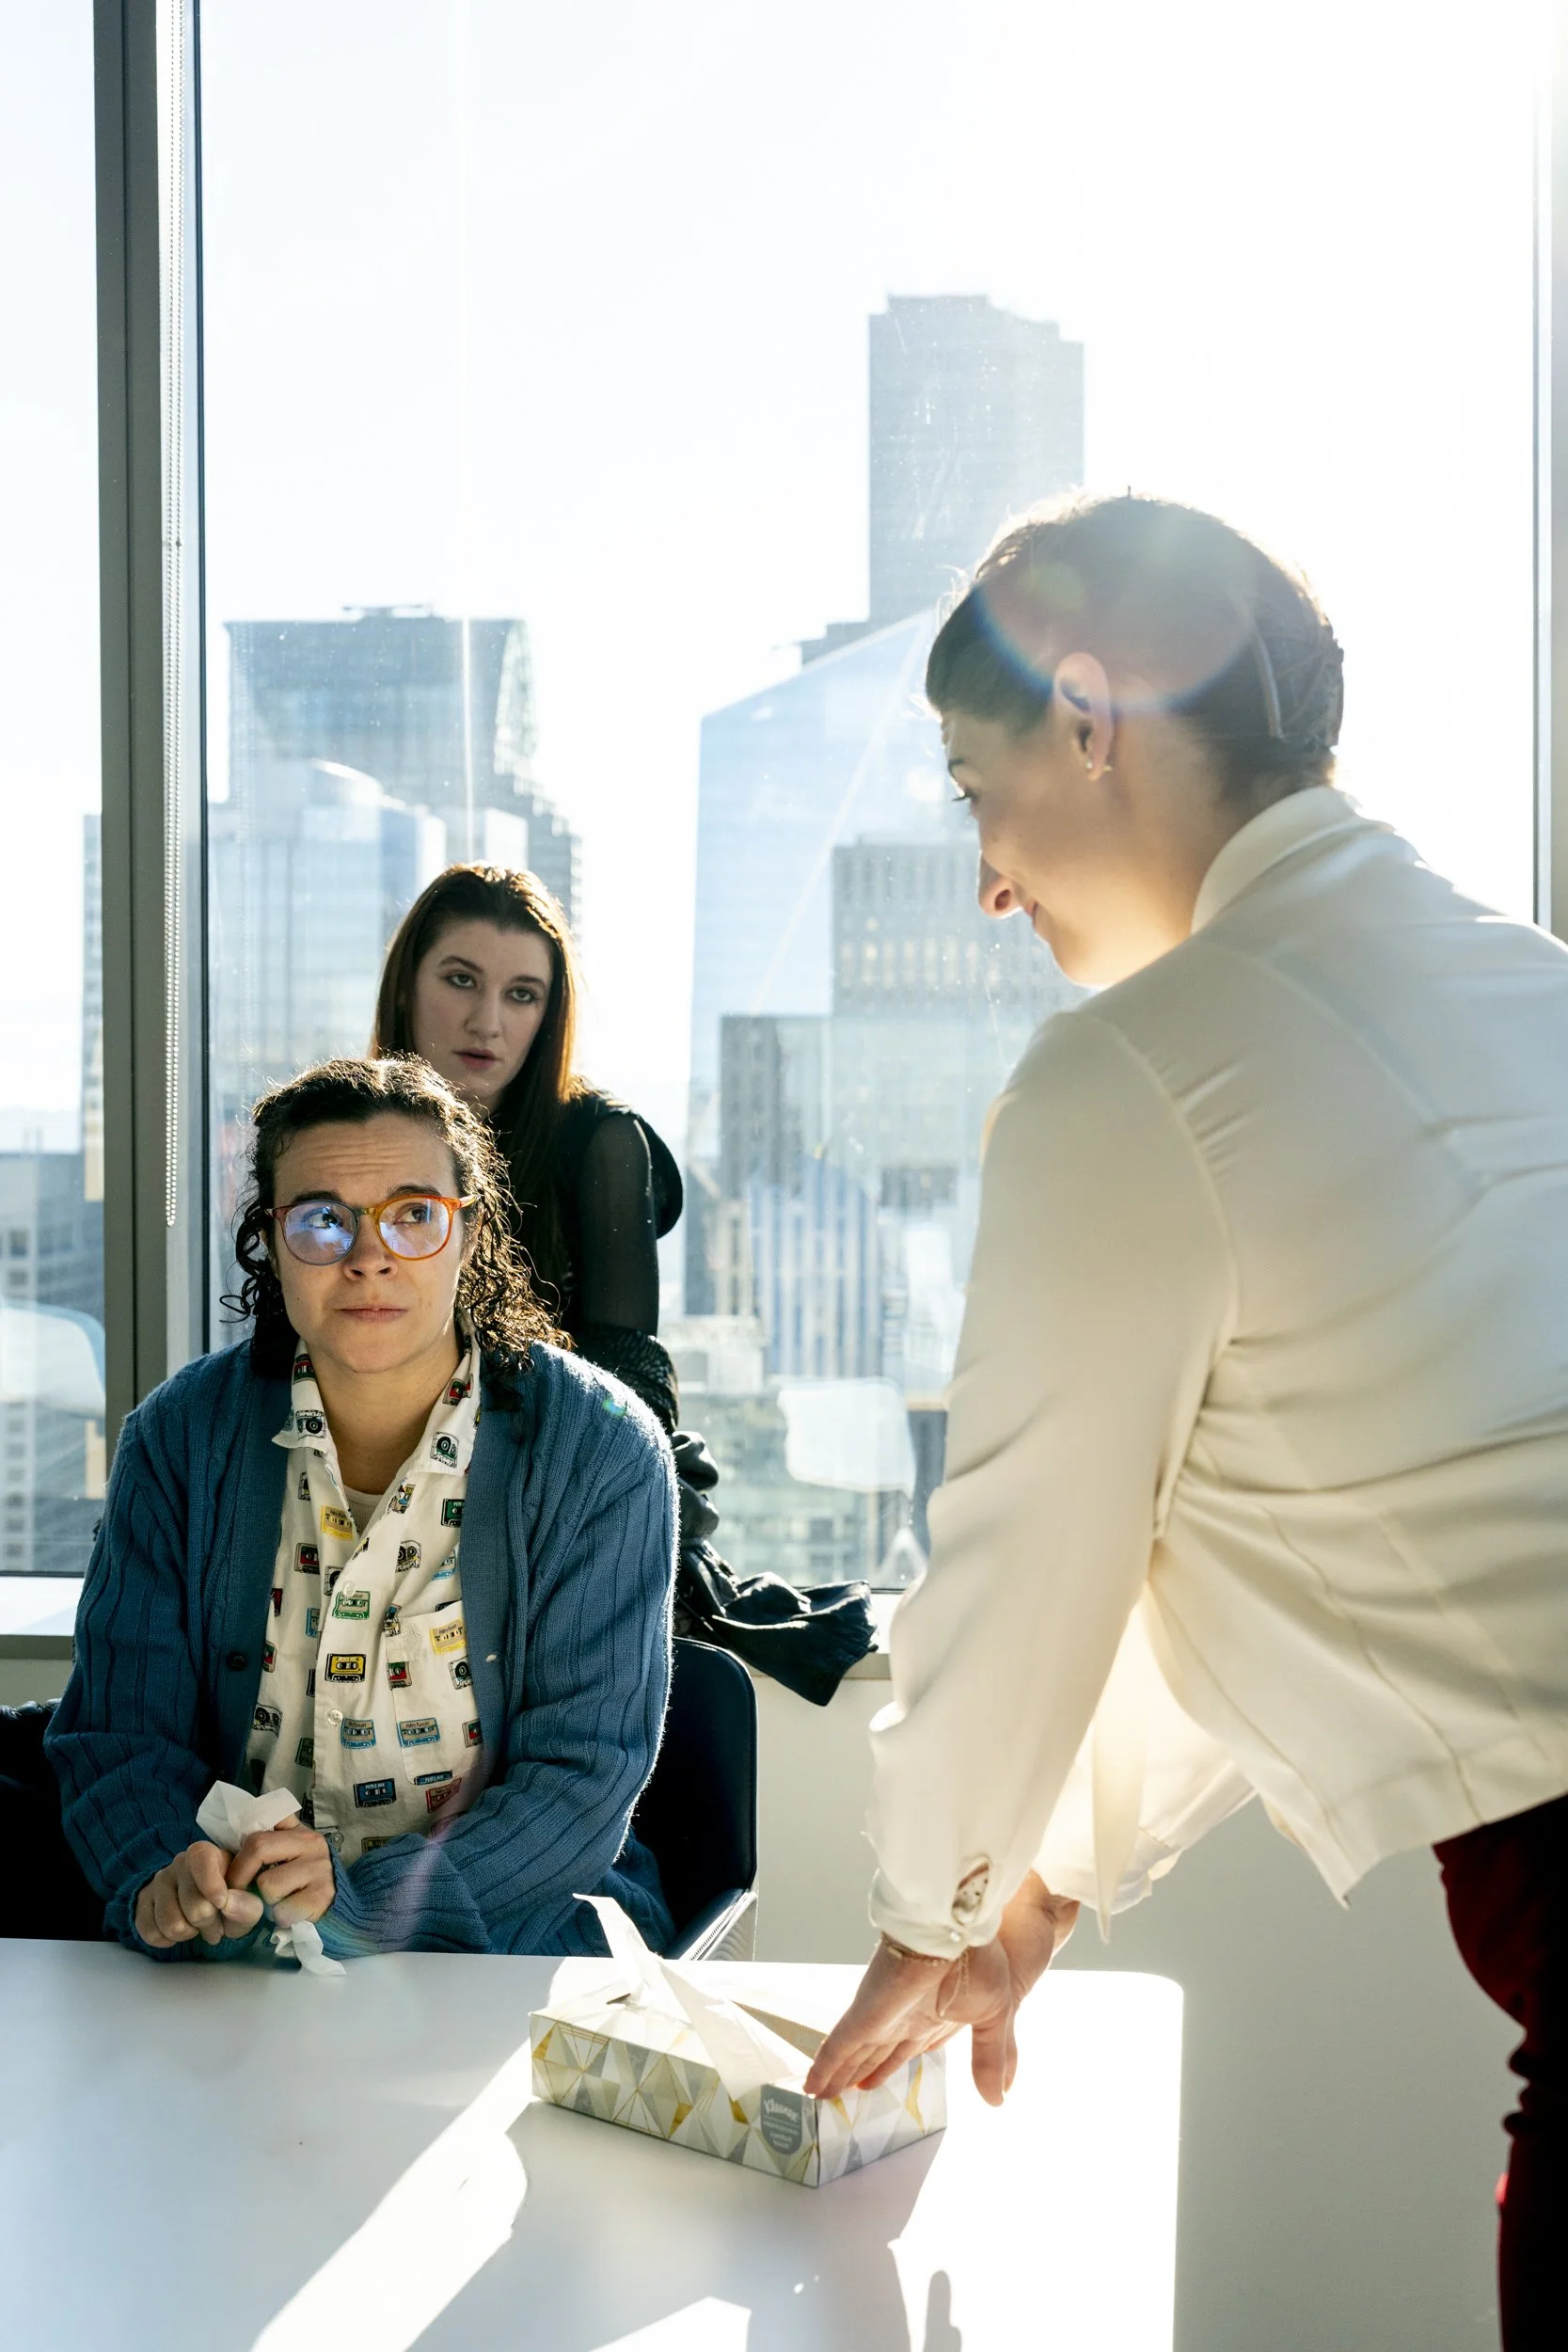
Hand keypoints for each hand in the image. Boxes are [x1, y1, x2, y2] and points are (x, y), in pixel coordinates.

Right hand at [135, 1841, 264, 1949]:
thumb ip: (246, 1904)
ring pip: (171, 1924)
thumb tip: (227, 1904)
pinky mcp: (143, 1902)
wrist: (201, 1904)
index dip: (212, 1886)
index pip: (202, 1860)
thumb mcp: (247, 1903)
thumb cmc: (229, 1900)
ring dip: (189, 1934)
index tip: (222, 1904)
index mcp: (207, 1854)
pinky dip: (167, 1941)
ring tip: (198, 1929)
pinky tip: (179, 1932)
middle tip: (216, 1928)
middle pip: (194, 1905)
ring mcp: (158, 1882)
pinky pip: (150, 1932)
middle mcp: (179, 1862)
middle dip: (209, 1924)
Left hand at [224, 1819, 335, 1926]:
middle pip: (257, 1847)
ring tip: (277, 1901)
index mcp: (298, 1830)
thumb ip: (267, 1845)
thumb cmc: (303, 1882)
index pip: (261, 1821)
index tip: (235, 1867)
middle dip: (240, 1876)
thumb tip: (231, 1849)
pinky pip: (282, 1909)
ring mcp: (319, 1868)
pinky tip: (290, 1913)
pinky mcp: (321, 1896)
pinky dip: (279, 1917)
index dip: (239, 1848)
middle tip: (239, 1892)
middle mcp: (311, 1842)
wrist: (338, 1907)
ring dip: (265, 1901)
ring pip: (267, 1884)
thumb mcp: (289, 1856)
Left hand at [803, 1872, 1079, 2108]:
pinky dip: (824, 2066)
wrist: (956, 1932)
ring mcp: (881, 2016)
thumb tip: (996, 2100)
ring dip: (839, 2074)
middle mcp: (903, 2017)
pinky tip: (812, 2084)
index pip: (908, 2048)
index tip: (880, 2079)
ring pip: (854, 2053)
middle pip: (877, 2052)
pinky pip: (838, 2046)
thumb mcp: (993, 2018)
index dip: (894, 2065)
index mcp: (933, 2016)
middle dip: (863, 2071)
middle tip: (845, 2092)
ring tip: (824, 2093)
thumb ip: (990, 2059)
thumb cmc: (978, 1964)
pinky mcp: (864, 2015)